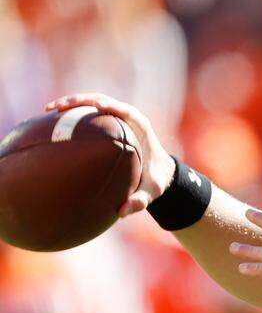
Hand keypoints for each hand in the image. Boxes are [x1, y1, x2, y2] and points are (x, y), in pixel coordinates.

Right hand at [44, 93, 176, 217]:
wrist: (160, 172)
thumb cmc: (156, 180)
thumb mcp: (152, 193)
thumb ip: (140, 201)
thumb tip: (121, 212)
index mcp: (141, 127)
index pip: (125, 111)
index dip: (108, 105)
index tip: (93, 106)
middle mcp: (129, 117)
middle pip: (103, 100)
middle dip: (80, 100)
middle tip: (58, 108)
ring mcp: (118, 117)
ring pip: (92, 103)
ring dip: (72, 103)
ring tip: (48, 111)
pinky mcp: (109, 121)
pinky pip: (89, 113)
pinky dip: (72, 114)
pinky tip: (53, 121)